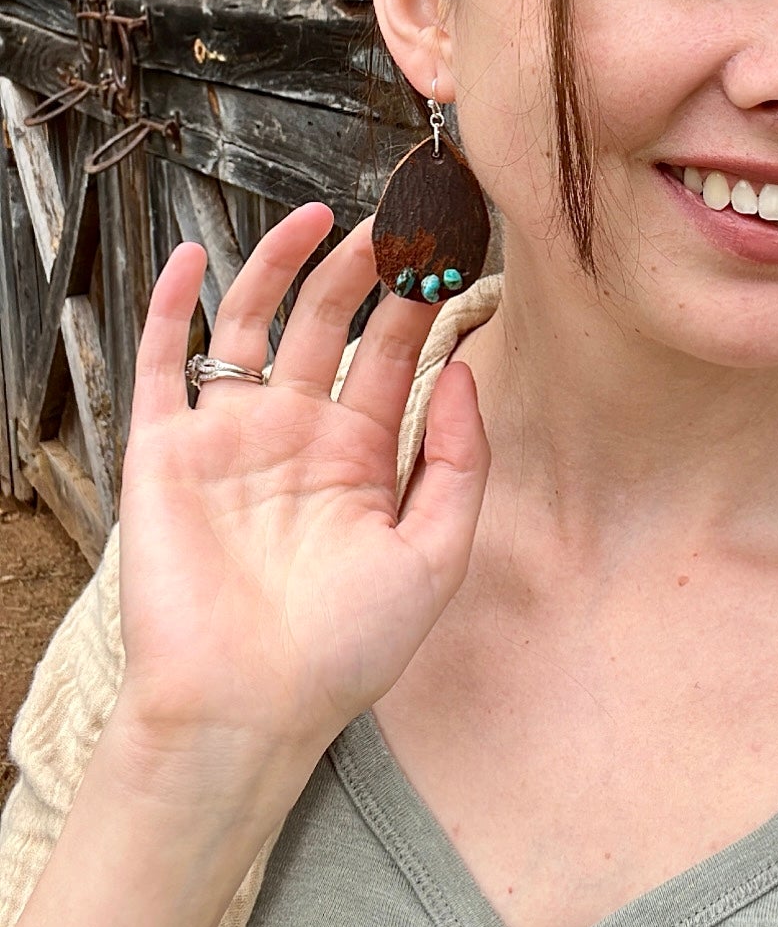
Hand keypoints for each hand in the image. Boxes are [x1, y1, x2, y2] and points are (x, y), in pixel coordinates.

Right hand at [114, 203, 489, 769]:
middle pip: (329, 324)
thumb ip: (457, 460)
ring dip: (281, 265)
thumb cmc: (343, 652)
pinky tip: (193, 257)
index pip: (394, 354)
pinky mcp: (166, 451)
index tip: (449, 243)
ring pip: (252, 324)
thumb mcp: (434, 555)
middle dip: (364, 267)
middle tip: (398, 215)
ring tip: (322, 218)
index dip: (420, 298)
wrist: (246, 710)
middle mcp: (295, 436)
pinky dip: (172, 306)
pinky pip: (163, 362)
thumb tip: (464, 367)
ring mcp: (229, 438)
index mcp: (359, 457)